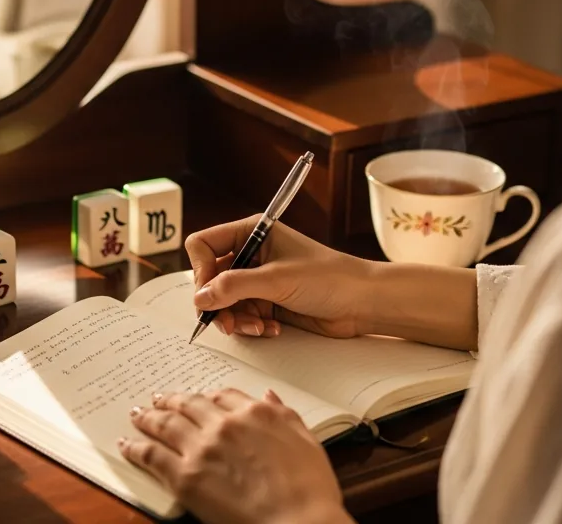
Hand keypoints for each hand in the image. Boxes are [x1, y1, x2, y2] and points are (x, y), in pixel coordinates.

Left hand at [120, 389, 349, 523]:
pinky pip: (152, 455)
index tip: (198, 399)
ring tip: (137, 415)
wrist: (300, 523)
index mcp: (256, 413)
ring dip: (148, 417)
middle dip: (171, 401)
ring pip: (165, 424)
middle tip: (159, 400)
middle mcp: (225, 424)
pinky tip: (127, 444)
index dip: (206, 398)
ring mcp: (202, 448)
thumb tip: (269, 397)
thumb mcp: (307, 441)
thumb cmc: (310, 491)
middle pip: (189, 404)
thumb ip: (284, 415)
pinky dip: (136, 447)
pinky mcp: (185, 476)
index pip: (223, 396)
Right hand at [185, 217, 376, 338]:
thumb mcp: (276, 280)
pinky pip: (242, 316)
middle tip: (227, 323)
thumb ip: (233, 287)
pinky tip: (271, 329)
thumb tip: (199, 298)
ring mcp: (258, 279)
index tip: (210, 293)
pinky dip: (251, 326)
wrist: (362, 303)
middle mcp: (251, 254)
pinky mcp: (267, 302)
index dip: (201, 270)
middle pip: (210, 279)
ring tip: (257, 327)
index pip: (203, 245)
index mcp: (252, 232)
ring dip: (236, 319)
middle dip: (218, 303)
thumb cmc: (328, 277)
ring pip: (224, 302)